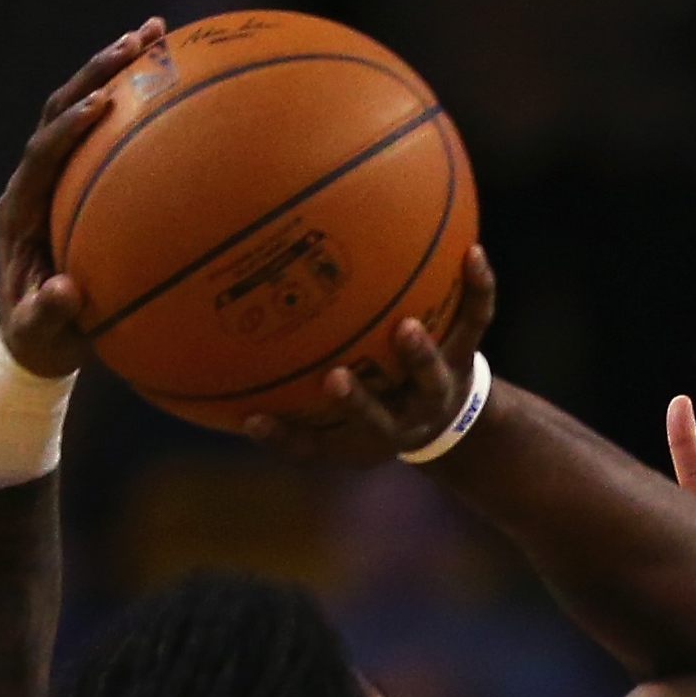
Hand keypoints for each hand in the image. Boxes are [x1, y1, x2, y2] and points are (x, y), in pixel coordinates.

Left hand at [0, 17, 166, 377]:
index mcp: (20, 210)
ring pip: (83, 109)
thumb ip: (49, 315)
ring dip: (117, 72)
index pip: (41, 155)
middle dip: (98, 73)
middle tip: (139, 40)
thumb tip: (67, 291)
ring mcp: (57, 176)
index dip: (68, 130)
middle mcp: (35, 181)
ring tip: (157, 35)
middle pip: (60, 109)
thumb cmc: (39, 338)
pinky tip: (177, 85)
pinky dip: (137, 106)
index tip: (101, 109)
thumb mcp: (42, 336)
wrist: (32, 333)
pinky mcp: (81, 180)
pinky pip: (109, 135)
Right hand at [240, 248, 497, 463]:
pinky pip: (475, 320)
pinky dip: (477, 290)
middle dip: (359, 405)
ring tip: (407, 328)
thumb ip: (288, 398)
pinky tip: (473, 251)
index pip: (319, 445)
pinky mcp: (466, 353)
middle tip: (334, 379)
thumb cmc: (378, 403)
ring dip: (420, 359)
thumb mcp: (338, 410)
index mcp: (366, 437)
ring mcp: (438, 388)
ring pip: (433, 378)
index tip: (254, 420)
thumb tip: (218, 363)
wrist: (453, 417)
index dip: (287, 438)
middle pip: (382, 422)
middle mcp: (403, 419)